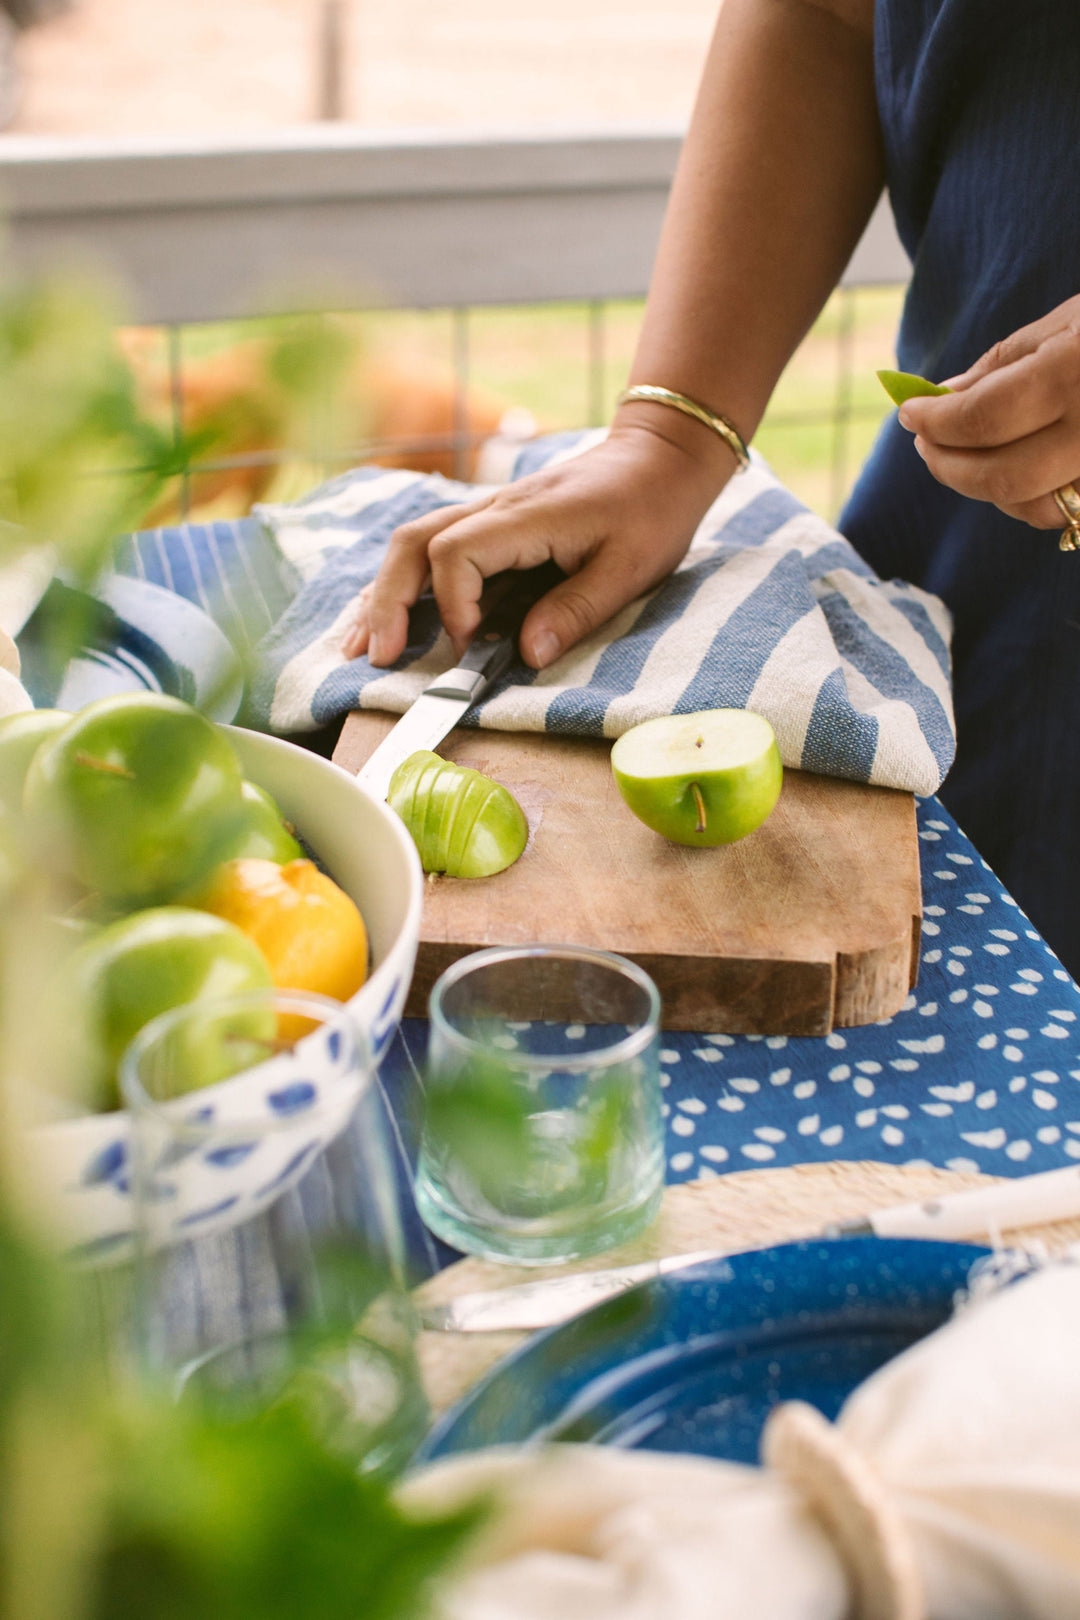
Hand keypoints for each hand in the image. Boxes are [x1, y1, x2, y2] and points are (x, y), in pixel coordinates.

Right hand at [340, 422, 731, 669]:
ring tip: (361, 647)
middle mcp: (495, 509)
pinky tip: (390, 618)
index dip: (452, 605)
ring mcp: (488, 513)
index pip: (455, 553)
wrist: (659, 458)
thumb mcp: (630, 568)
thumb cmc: (651, 510)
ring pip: (413, 542)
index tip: (472, 647)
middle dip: (388, 602)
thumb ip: (576, 610)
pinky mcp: (492, 526)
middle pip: (414, 543)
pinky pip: (432, 547)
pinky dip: (405, 584)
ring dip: (384, 594)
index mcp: (527, 517)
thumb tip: (526, 655)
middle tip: (377, 657)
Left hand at [896, 294, 1079, 532]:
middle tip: (925, 443)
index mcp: (1077, 374)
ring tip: (963, 456)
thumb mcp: (1071, 320)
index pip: (982, 418)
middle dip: (949, 465)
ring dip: (986, 489)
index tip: (910, 414)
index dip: (935, 422)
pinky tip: (1014, 469)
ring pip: (1034, 507)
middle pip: (1001, 477)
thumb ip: (1002, 363)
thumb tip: (940, 396)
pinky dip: (1030, 500)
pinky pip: (1068, 513)